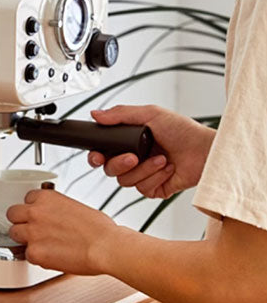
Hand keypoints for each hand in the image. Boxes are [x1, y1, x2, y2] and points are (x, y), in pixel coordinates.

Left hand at [7, 189, 117, 274]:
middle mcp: (35, 212)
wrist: (106, 246)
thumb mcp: (74, 206)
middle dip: (21, 221)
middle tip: (33, 230)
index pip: (26, 199)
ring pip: (14, 234)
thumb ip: (55, 209)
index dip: (32, 209)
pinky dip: (37, 257)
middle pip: (12, 214)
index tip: (38, 215)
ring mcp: (32, 233)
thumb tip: (51, 216)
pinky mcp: (34, 253)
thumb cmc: (98, 229)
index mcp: (46, 197)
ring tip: (42, 244)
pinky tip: (51, 256)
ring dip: (25, 239)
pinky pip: (26, 255)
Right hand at [88, 105, 215, 198]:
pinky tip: (168, 168)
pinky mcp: (155, 189)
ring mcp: (144, 175)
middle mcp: (135, 159)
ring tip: (161, 158)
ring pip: (125, 181)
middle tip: (133, 157)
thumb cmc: (184, 131)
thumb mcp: (151, 114)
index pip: (104, 153)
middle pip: (110, 170)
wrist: (205, 151)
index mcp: (130, 142)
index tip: (98, 155)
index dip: (96, 156)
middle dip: (120, 164)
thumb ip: (120, 114)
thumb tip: (96, 114)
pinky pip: (143, 189)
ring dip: (145, 169)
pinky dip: (156, 177)